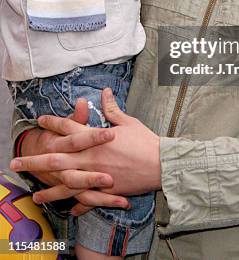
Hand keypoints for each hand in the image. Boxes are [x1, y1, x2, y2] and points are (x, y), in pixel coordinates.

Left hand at [11, 88, 160, 209]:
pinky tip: (66, 209)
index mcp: (94, 138)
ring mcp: (95, 175)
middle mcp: (90, 157)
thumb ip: (111, 109)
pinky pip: (85, 199)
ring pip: (65, 184)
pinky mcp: (103, 190)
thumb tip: (104, 92)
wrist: (159, 164)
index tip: (40, 120)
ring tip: (33, 195)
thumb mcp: (127, 122)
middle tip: (16, 162)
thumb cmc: (145, 141)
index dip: (53, 123)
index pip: (68, 128)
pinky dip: (75, 205)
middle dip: (34, 160)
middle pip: (56, 158)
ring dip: (47, 189)